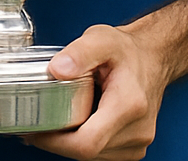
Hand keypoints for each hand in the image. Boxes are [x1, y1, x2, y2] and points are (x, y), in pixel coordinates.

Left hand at [25, 24, 167, 160]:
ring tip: (53, 119)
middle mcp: (137, 129)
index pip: (88, 142)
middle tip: (36, 122)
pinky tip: (74, 123)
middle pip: (88, 152)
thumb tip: (57, 70)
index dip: (56, 142)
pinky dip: (84, 141)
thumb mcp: (100, 39)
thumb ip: (79, 52)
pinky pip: (102, 153)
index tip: (36, 130)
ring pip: (94, 155)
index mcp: (129, 105)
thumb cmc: (126, 51)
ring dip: (70, 142)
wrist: (151, 58)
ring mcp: (138, 141)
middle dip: (57, 141)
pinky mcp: (134, 146)